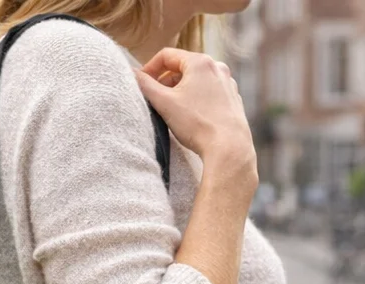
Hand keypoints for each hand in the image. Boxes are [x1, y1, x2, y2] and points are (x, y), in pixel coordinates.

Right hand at [134, 49, 256, 197]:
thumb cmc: (197, 124)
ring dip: (181, 91)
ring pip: (197, 81)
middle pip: (183, 67)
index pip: (167, 55)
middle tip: (155, 100)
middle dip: (166, 81)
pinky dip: (197, 100)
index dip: (150, 68)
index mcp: (200, 62)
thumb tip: (131, 74)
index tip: (142, 84)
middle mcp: (217, 67)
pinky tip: (192, 118)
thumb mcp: (164, 103)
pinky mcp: (233, 99)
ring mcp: (228, 83)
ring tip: (173, 110)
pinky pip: (210, 93)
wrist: (228, 147)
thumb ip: (145, 86)